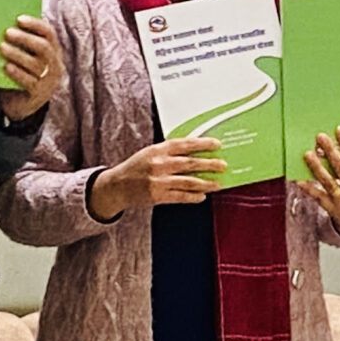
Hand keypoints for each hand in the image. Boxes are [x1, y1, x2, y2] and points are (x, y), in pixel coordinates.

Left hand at [0, 15, 61, 121]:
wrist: (21, 104)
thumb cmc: (22, 73)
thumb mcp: (26, 57)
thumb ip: (22, 44)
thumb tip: (5, 24)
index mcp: (53, 51)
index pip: (49, 33)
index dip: (35, 24)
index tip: (19, 19)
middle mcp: (55, 64)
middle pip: (43, 47)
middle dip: (25, 38)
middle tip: (7, 32)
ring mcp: (49, 80)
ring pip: (35, 64)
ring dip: (17, 54)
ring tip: (1, 47)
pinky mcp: (39, 94)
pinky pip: (29, 81)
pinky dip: (17, 73)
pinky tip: (6, 67)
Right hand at [89, 137, 225, 219]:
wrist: (116, 186)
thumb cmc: (136, 167)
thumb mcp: (150, 152)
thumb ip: (170, 151)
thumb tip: (196, 152)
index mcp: (158, 150)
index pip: (184, 144)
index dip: (202, 144)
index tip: (217, 144)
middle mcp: (159, 164)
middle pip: (189, 163)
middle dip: (209, 164)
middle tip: (222, 165)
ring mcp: (158, 181)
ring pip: (188, 181)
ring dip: (205, 183)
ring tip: (217, 183)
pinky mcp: (157, 196)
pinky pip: (180, 197)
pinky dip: (193, 197)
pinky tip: (202, 196)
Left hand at [297, 126, 339, 235]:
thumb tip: (337, 148)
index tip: (339, 131)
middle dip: (331, 151)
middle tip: (320, 138)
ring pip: (328, 182)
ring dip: (317, 167)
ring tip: (308, 154)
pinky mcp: (332, 209)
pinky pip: (318, 196)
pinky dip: (309, 187)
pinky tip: (300, 179)